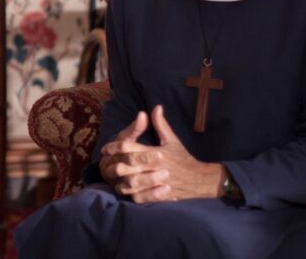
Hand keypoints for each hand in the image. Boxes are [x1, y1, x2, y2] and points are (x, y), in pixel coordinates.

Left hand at [100, 106, 224, 202]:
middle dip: (113, 164)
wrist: (200, 180)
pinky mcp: (159, 196)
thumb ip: (161, 124)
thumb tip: (156, 107)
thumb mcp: (172, 140)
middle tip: (105, 163)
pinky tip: (124, 189)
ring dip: (119, 180)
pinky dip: (130, 194)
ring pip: (130, 183)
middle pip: (126, 165)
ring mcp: (156, 183)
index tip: (105, 149)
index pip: (128, 147)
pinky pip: (139, 197)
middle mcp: (154, 167)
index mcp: (154, 152)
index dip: (114, 147)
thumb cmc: (183, 158)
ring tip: (113, 177)